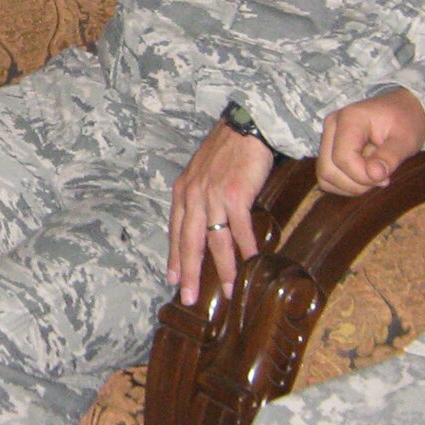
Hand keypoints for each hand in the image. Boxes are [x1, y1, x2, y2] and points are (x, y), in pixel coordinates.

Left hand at [167, 119, 276, 307]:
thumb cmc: (228, 148)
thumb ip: (199, 196)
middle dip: (188, 273)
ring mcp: (213, 196)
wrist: (246, 125)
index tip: (172, 279)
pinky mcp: (236, 195)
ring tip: (229, 291)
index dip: (174, 257)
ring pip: (215, 241)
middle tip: (188, 298)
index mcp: (183, 191)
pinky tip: (252, 263)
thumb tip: (204, 221)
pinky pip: (240, 229)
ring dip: (223, 269)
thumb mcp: (202, 171)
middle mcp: (194, 195)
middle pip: (188, 242)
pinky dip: (246, 249)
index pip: (175, 231)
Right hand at [317, 87, 424, 196]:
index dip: (362, 176)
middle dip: (355, 183)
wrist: (404, 108)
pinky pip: (327, 176)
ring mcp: (327, 136)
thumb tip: (373, 175)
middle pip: (328, 170)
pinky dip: (345, 184)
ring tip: (373, 176)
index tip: (386, 178)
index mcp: (349, 119)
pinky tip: (364, 175)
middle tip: (381, 179)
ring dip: (350, 185)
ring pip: (325, 176)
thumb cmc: (406, 121)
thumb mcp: (406, 139)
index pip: (342, 159)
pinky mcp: (328, 148)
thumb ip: (390, 156)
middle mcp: (332, 126)